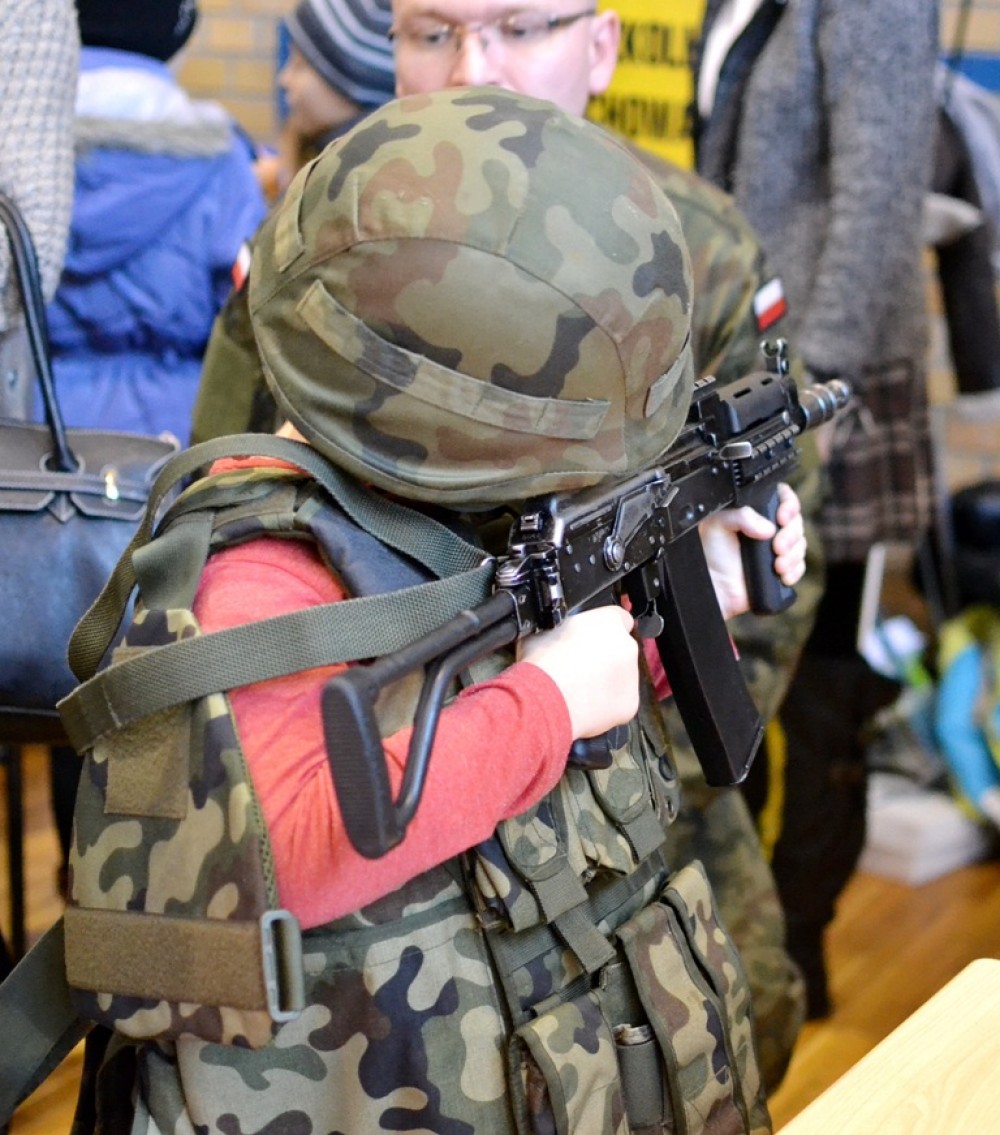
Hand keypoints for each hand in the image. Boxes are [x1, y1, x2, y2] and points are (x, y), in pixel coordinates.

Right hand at [518, 606, 638, 738]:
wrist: (545, 700)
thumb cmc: (541, 663)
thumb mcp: (546, 630)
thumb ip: (564, 629)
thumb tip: (558, 634)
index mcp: (609, 621)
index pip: (618, 618)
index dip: (603, 629)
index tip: (591, 639)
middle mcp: (627, 646)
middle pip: (621, 650)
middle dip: (604, 658)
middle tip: (579, 668)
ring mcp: (631, 677)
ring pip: (622, 677)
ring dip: (606, 682)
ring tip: (578, 691)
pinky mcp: (629, 704)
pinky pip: (619, 702)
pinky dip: (606, 705)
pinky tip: (584, 706)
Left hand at [701, 483, 805, 619]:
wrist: (714, 585)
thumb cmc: (711, 552)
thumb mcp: (718, 524)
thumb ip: (741, 516)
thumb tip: (768, 528)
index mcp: (756, 511)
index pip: (783, 497)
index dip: (789, 505)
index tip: (782, 518)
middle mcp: (769, 526)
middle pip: (796, 522)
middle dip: (791, 535)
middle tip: (777, 547)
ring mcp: (777, 547)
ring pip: (800, 544)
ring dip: (793, 555)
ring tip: (777, 565)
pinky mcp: (782, 567)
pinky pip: (799, 565)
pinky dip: (794, 570)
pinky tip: (782, 574)